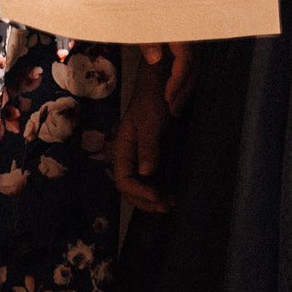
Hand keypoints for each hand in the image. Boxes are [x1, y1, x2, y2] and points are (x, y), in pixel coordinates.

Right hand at [113, 54, 173, 208]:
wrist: (159, 84)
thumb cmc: (152, 99)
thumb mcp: (150, 122)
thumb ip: (148, 147)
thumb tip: (145, 173)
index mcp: (122, 148)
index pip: (123, 180)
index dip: (139, 193)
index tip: (158, 198)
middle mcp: (127, 156)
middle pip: (128, 188)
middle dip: (144, 201)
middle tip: (166, 206)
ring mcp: (138, 156)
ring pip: (139, 186)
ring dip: (151, 199)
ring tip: (169, 204)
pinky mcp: (150, 154)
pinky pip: (149, 179)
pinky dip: (157, 190)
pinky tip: (169, 195)